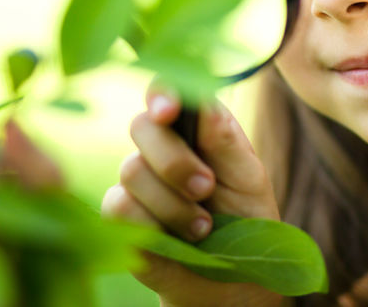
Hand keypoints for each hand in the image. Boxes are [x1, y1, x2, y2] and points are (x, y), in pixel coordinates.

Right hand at [101, 87, 283, 306]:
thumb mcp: (248, 179)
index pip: (168, 92)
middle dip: (175, 160)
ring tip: (204, 227)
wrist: (233, 276)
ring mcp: (136, 182)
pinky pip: (119, 208)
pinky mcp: (120, 218)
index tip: (167, 110)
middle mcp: (159, 147)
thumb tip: (203, 102)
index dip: (162, 92)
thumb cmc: (245, 219)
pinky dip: (154, 226)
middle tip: (206, 187)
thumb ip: (226, 141)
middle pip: (142, 126)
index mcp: (194, 127)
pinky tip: (179, 242)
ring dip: (173, 205)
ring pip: (131, 171)